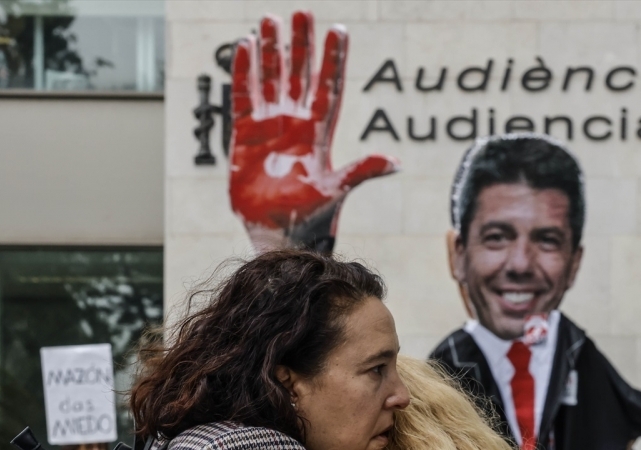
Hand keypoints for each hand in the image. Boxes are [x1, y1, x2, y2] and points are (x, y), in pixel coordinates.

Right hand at [229, 12, 398, 252]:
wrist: (278, 235)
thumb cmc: (311, 218)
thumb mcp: (338, 191)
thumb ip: (362, 170)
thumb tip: (397, 162)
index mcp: (320, 134)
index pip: (328, 88)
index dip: (332, 60)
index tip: (338, 30)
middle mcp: (296, 125)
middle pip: (299, 76)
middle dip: (300, 45)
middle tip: (301, 11)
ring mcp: (270, 129)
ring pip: (271, 80)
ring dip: (270, 51)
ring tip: (269, 20)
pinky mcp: (245, 137)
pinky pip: (243, 98)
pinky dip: (243, 73)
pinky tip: (244, 47)